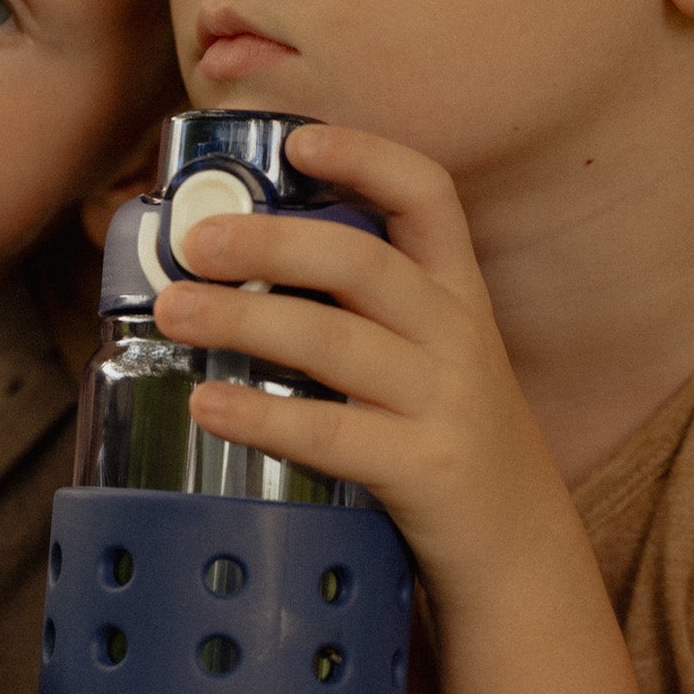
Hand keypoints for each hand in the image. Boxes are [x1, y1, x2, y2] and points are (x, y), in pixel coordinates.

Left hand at [151, 123, 573, 611]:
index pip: (427, 197)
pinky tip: (208, 403)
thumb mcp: (427, 363)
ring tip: (175, 311)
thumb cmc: (446, 447)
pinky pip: (330, 432)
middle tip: (195, 242)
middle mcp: (457, 336)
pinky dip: (262, 414)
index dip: (365, 155)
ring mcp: (445, 402)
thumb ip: (359, 318)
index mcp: (456, 297)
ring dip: (245, 318)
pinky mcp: (426, 469)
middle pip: (362, 261)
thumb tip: (236, 280)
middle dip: (271, 241)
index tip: (298, 141)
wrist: (519, 551)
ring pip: (336, 340)